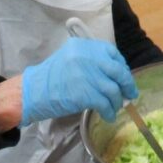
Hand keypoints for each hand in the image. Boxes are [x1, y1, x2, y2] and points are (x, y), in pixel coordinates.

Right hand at [20, 38, 137, 125]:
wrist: (32, 92)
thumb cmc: (51, 77)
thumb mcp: (70, 58)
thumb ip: (90, 60)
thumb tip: (114, 73)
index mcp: (84, 46)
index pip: (112, 53)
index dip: (121, 66)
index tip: (123, 76)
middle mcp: (87, 57)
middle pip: (117, 70)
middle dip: (127, 84)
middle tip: (130, 93)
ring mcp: (87, 75)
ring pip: (113, 89)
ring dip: (117, 101)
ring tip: (116, 107)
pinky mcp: (85, 93)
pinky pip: (105, 103)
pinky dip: (109, 111)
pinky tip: (108, 115)